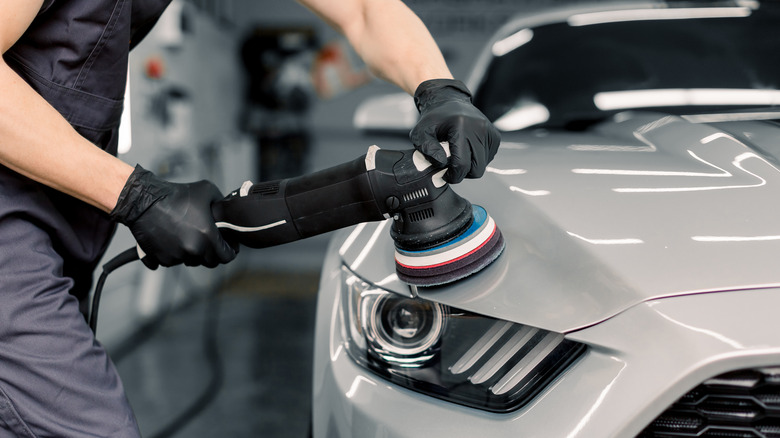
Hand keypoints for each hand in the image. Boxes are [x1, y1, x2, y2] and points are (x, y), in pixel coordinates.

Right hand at [111, 165, 237, 268]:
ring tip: (188, 237)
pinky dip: (175, 254)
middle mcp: (192, 249)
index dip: (230, 251)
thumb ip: (222, 205)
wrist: (144, 201)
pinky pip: (174, 262)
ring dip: (193, 254)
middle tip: (207, 241)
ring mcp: (176, 256)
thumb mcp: (207, 191)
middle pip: (210, 262)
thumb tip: (227, 214)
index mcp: (207, 236)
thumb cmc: (175, 195)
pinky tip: (174, 240)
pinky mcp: (162, 258)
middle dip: (211, 253)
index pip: (226, 256)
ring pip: (191, 261)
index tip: (227, 246)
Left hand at [409, 79, 500, 182]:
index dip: (453, 175)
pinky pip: (488, 158)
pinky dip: (477, 159)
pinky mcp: (495, 136)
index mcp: (461, 126)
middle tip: (451, 167)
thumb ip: (427, 149)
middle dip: (463, 173)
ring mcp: (489, 132)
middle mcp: (479, 128)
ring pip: (483, 166)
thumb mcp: (420, 133)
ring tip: (458, 155)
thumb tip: (441, 163)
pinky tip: (467, 150)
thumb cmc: (434, 119)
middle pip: (476, 169)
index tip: (445, 174)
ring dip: (470, 166)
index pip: (462, 164)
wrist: (448, 102)